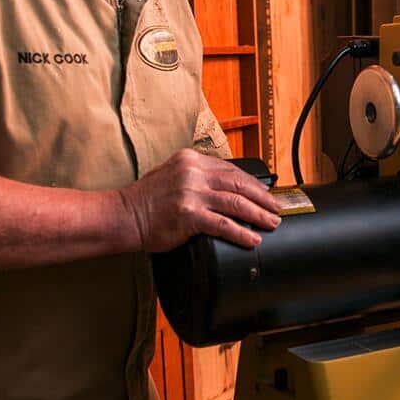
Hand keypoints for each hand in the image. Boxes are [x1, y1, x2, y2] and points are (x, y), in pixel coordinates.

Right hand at [118, 150, 282, 251]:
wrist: (123, 216)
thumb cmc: (145, 200)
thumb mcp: (171, 175)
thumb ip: (195, 176)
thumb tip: (224, 187)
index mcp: (191, 160)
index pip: (231, 169)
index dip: (253, 183)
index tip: (266, 193)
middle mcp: (193, 172)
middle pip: (238, 184)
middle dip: (263, 198)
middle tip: (277, 209)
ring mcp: (191, 193)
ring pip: (236, 203)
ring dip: (258, 215)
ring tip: (271, 223)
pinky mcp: (188, 214)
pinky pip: (223, 224)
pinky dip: (241, 232)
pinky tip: (253, 239)